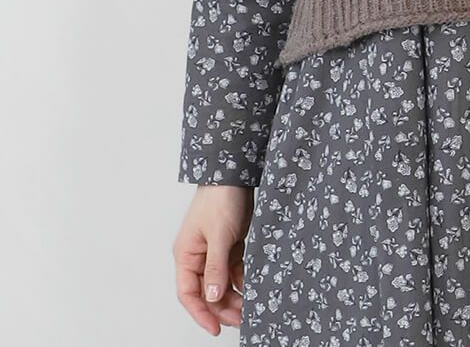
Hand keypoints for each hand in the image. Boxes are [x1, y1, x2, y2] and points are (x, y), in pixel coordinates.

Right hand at [173, 184, 254, 334]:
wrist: (235, 172)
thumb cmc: (220, 198)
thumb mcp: (219, 236)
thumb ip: (215, 268)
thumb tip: (211, 297)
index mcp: (186, 255)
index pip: (188, 293)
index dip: (201, 313)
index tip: (215, 328)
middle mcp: (198, 256)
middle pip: (207, 291)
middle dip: (222, 307)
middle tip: (240, 319)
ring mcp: (214, 250)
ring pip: (221, 282)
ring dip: (233, 296)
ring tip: (249, 308)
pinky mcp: (230, 244)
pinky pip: (233, 269)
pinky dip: (241, 280)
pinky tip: (251, 289)